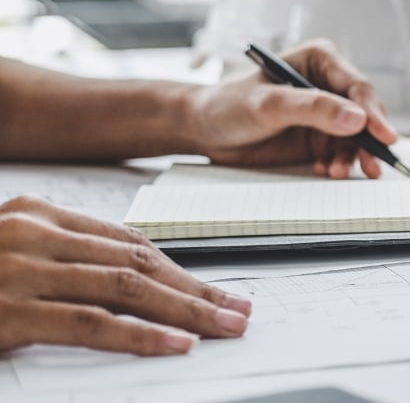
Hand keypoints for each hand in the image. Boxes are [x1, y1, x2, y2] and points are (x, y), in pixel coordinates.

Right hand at [0, 196, 250, 355]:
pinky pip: (89, 322)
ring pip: (125, 288)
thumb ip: (61, 262)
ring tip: (225, 328)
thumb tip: (135, 287)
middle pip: (136, 262)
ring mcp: (21, 269)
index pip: (127, 243)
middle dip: (195, 290)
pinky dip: (140, 334)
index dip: (178, 271)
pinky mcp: (9, 310)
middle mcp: (32, 233)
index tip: (216, 291)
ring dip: (185, 310)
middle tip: (237, 310)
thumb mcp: (9, 256)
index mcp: (37, 214)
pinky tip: (178, 343)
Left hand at [186, 40, 397, 178]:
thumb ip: (312, 108)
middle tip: (371, 164)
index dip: (373, 112)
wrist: (203, 131)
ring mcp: (325, 113)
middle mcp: (327, 85)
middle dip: (367, 140)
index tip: (383, 136)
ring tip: (338, 172)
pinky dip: (339, 163)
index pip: (356, 87)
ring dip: (352, 156)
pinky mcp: (319, 137)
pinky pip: (342, 152)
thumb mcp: (268, 104)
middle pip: (364, 113)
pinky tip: (326, 170)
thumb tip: (356, 119)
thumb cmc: (227, 105)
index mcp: (319, 61)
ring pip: (356, 136)